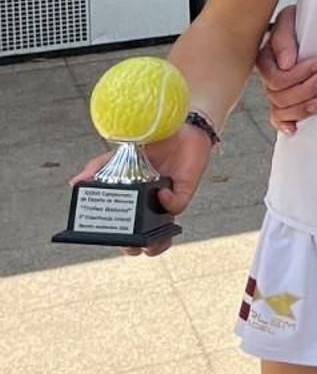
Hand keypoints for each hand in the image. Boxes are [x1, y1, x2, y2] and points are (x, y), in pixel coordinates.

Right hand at [70, 124, 213, 256]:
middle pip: (142, 240)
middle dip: (134, 247)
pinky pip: (177, 206)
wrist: (170, 126)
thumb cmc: (144, 147)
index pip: (122, 232)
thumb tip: (74, 184)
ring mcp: (166, 202)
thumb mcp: (115, 158)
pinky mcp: (183, 192)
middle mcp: (148, 208)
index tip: (108, 240)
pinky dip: (168, 203)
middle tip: (128, 244)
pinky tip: (160, 192)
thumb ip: (95, 170)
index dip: (117, 240)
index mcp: (130, 204)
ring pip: (164, 235)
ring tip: (147, 243)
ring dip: (156, 243)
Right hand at [254, 5, 316, 134]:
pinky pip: (279, 118)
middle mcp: (270, 77)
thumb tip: (286, 64)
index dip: (297, 75)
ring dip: (302, 108)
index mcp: (267, 58)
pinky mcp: (289, 99)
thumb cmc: (301, 21)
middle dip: (305, 89)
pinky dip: (286, 124)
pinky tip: (295, 128)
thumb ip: (284, 38)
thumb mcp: (291, 20)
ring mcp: (279, 90)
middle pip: (278, 96)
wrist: (316, 23)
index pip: (275, 78)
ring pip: (280, 109)